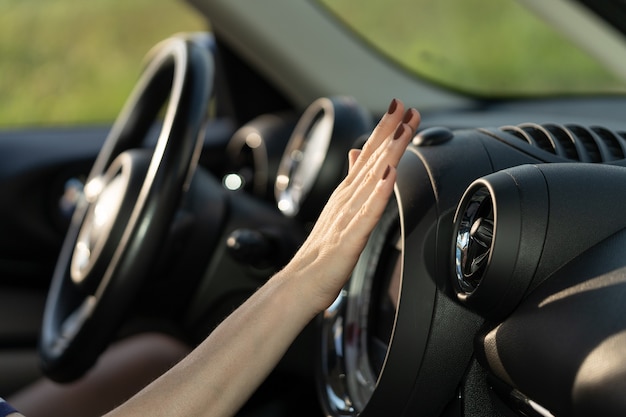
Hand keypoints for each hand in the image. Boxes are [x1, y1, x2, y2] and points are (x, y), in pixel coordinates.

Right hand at [282, 98, 419, 312]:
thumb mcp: (338, 212)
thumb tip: (356, 155)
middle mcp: (346, 200)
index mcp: (345, 195)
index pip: (368, 156)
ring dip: (387, 154)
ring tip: (401, 132)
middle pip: (371, 161)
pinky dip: (378, 193)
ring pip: (371, 180)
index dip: (384, 131)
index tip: (400, 108)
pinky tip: (388, 176)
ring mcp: (347, 217)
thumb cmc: (320, 254)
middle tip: (405, 108)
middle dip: (390, 132)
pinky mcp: (349, 239)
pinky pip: (367, 214)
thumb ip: (350, 182)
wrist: (299, 284)